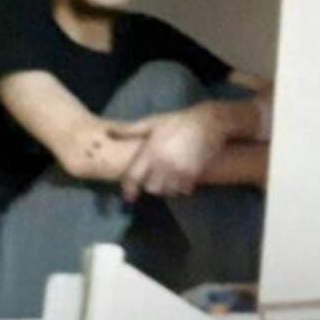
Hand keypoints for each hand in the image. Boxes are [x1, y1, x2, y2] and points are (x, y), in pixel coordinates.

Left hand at [107, 102, 226, 202]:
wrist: (208, 123)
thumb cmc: (178, 121)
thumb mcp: (153, 122)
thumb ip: (131, 130)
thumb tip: (110, 132)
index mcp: (150, 151)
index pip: (134, 177)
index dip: (128, 190)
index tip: (128, 197)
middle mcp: (163, 164)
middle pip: (151, 189)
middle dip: (150, 186)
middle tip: (152, 180)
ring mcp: (179, 171)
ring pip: (167, 192)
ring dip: (165, 189)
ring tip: (166, 181)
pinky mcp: (193, 175)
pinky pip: (183, 190)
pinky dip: (179, 189)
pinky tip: (180, 180)